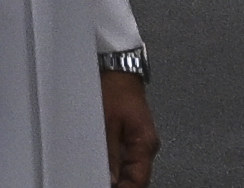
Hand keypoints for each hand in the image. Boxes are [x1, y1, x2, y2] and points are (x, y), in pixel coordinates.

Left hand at [103, 69, 158, 185]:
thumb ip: (109, 153)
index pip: (139, 180)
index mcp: (144, 144)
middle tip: (97, 182)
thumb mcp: (106, 123)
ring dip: (116, 174)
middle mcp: (146, 145)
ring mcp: (139, 140)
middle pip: (135, 176)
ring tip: (97, 176)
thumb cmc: (114, 89)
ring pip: (130, 167)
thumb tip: (111, 178)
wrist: (117, 68)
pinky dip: (114, 163)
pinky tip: (101, 165)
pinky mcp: (131, 134)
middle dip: (120, 184)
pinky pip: (125, 156)